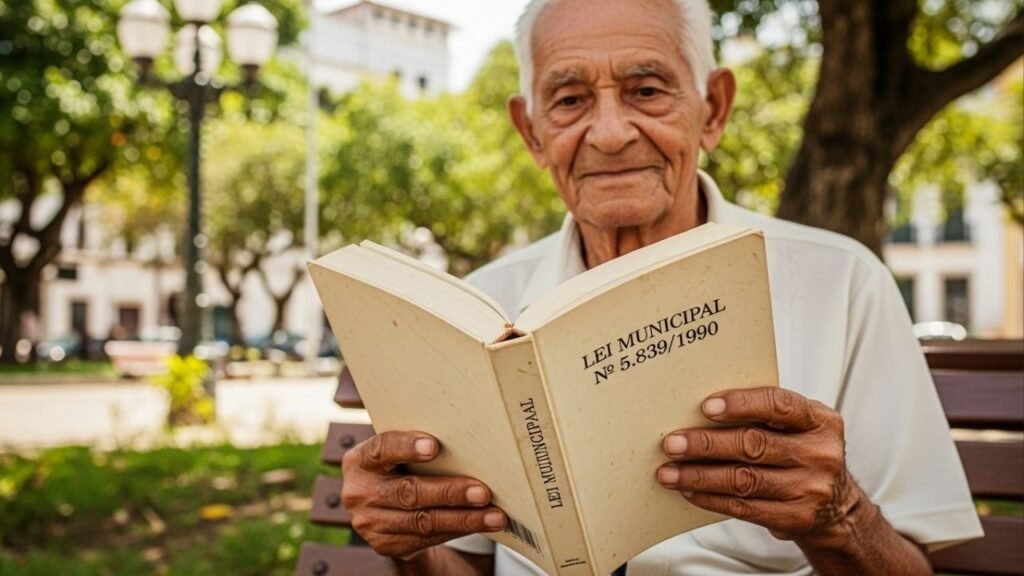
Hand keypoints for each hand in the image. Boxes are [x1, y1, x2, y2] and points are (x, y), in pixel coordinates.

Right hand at [341, 431, 506, 557]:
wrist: (382, 508)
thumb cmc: (399, 468)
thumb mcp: (396, 454)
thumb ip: (416, 447)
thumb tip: (466, 440)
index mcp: (361, 461)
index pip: (382, 449)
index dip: (406, 447)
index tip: (434, 446)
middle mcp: (360, 493)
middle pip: (408, 492)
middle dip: (449, 492)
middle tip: (482, 491)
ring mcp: (370, 523)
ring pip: (423, 521)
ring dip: (463, 518)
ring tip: (493, 514)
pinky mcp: (386, 545)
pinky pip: (427, 539)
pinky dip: (457, 530)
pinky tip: (480, 524)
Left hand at [657, 387, 862, 542]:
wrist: (835, 505)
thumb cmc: (802, 453)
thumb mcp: (799, 427)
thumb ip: (765, 414)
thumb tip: (701, 410)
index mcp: (820, 421)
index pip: (779, 405)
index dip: (741, 404)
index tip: (706, 407)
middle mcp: (820, 454)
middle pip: (753, 445)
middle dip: (706, 444)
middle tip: (672, 443)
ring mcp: (810, 489)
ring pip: (744, 480)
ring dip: (699, 475)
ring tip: (669, 471)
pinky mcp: (795, 518)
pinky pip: (744, 507)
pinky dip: (711, 498)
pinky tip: (689, 490)